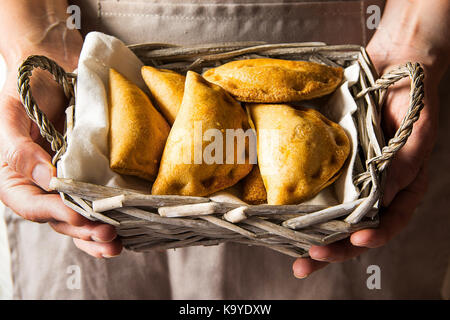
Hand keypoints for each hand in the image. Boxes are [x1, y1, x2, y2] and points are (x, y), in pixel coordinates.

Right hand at [0, 33, 122, 257]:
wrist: (54, 69)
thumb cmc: (28, 87)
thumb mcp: (12, 113)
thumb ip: (18, 148)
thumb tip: (44, 178)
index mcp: (16, 176)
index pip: (29, 205)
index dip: (52, 214)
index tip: (76, 216)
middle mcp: (42, 185)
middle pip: (59, 219)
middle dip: (83, 230)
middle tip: (106, 236)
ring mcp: (69, 182)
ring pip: (80, 218)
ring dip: (97, 234)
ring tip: (116, 244)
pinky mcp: (92, 174)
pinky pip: (99, 200)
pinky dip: (110, 216)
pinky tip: (126, 228)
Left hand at [292, 33, 447, 277]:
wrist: (395, 63)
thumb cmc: (413, 97)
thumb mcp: (417, 131)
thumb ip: (404, 164)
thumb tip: (385, 197)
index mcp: (401, 186)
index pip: (389, 221)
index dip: (374, 235)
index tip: (356, 239)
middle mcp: (373, 186)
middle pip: (354, 227)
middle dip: (333, 248)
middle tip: (307, 262)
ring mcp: (350, 175)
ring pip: (332, 213)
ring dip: (312, 233)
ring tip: (292, 251)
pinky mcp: (332, 159)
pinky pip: (319, 183)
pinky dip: (304, 201)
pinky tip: (286, 214)